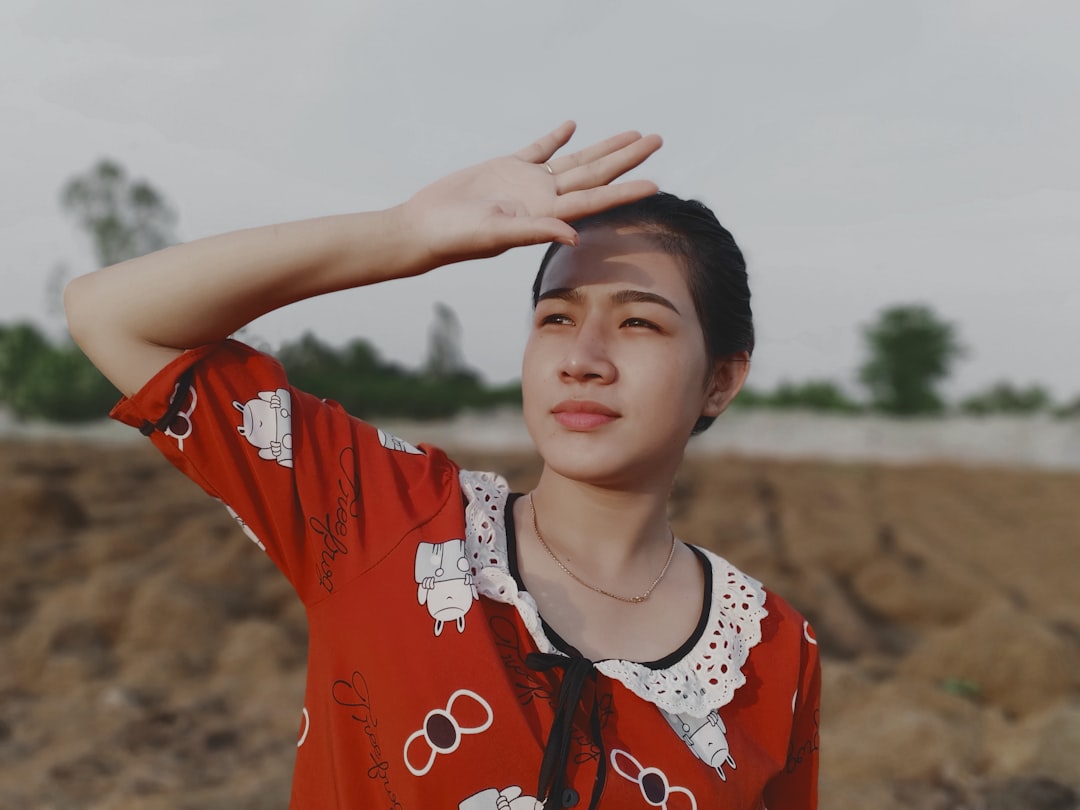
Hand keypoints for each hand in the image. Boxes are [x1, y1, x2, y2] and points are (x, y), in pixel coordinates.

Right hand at [400, 121, 661, 267]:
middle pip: (595, 174)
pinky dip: (555, 138)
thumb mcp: (498, 235)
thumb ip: (536, 231)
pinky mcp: (506, 167)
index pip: (595, 200)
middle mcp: (543, 199)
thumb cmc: (457, 238)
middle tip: (657, 140)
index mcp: (546, 214)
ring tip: (632, 134)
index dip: (626, 191)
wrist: (424, 228)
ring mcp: (526, 183)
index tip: (655, 183)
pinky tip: (572, 127)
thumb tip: (573, 234)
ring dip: (602, 148)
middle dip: (627, 158)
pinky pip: (538, 150)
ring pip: (574, 160)